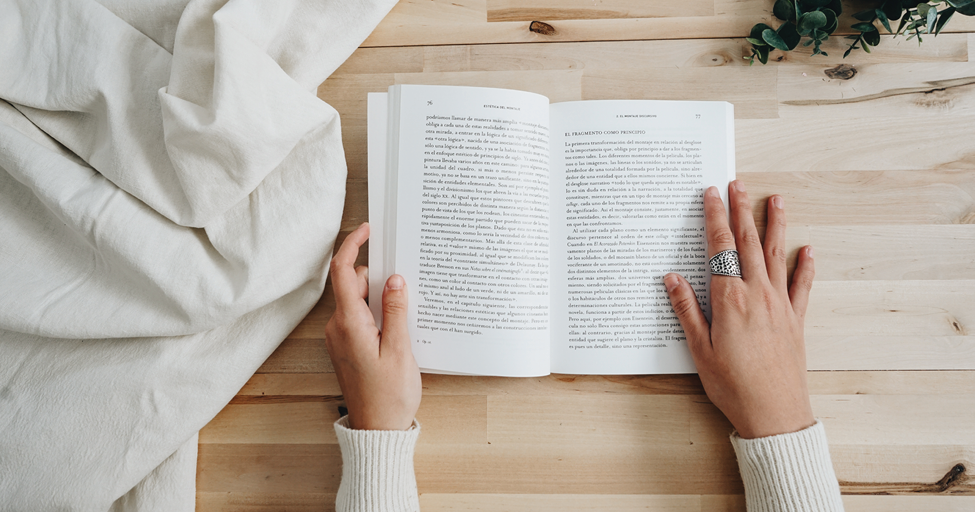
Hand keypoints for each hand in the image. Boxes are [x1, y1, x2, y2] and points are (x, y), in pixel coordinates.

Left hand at [325, 223, 421, 430]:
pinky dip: (376, 313)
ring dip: (379, 298)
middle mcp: (338, 327)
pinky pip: (359, 318)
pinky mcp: (347, 347)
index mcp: (348, 323)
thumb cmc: (389, 395)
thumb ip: (396, 310)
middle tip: (406, 282)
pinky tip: (397, 326)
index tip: (367, 229)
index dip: (352, 244)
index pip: (343, 272)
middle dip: (378, 278)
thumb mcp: (400, 349)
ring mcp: (340, 338)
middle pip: (353, 284)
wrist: (377, 429)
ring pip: (357, 301)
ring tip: (406, 312)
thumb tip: (394, 280)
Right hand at [664, 181, 815, 438]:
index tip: (711, 194)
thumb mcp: (699, 350)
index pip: (720, 249)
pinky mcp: (796, 320)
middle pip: (748, 243)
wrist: (774, 413)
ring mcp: (780, 305)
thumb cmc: (732, 386)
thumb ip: (687, 309)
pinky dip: (806, 265)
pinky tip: (808, 249)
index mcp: (730, 300)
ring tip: (776, 200)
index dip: (714, 218)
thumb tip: (672, 278)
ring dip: (775, 225)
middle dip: (741, 210)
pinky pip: (802, 286)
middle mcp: (757, 295)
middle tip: (738, 184)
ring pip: (777, 255)